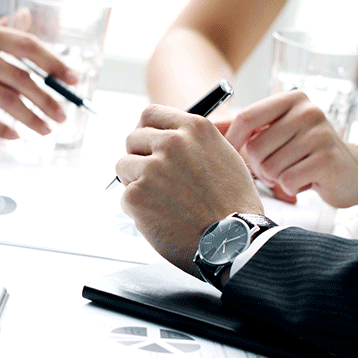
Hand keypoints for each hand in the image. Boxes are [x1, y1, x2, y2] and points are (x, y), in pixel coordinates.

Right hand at [0, 18, 76, 138]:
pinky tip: (16, 136)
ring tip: (46, 129)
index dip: (54, 63)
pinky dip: (5, 130)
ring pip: (8, 101)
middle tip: (63, 115)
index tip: (72, 79)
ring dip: (32, 118)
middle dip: (48, 99)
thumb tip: (26, 16)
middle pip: (21, 77)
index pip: (26, 45)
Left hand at [116, 105, 262, 275]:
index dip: (146, 131)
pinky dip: (137, 208)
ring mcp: (152, 168)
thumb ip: (193, 143)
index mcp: (194, 128)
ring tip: (162, 201)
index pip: (150, 114)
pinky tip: (161, 217)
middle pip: (132, 139)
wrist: (234, 242)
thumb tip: (166, 136)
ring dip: (135, 182)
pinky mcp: (137, 194)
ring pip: (123, 166)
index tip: (147, 143)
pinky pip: (124, 196)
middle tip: (155, 180)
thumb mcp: (225, 157)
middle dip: (139, 157)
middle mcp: (172, 142)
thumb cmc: (233, 206)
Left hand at [225, 90, 357, 207]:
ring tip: (290, 172)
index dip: (231, 141)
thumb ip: (243, 128)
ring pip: (270, 167)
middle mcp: (308, 111)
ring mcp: (321, 134)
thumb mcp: (275, 131)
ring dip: (274, 178)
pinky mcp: (328, 160)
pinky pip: (287, 180)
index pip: (246, 117)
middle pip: (256, 147)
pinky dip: (289, 187)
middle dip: (258, 166)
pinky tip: (302, 180)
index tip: (229, 155)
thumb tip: (207, 127)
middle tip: (273, 168)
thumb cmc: (303, 151)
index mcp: (291, 99)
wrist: (349, 171)